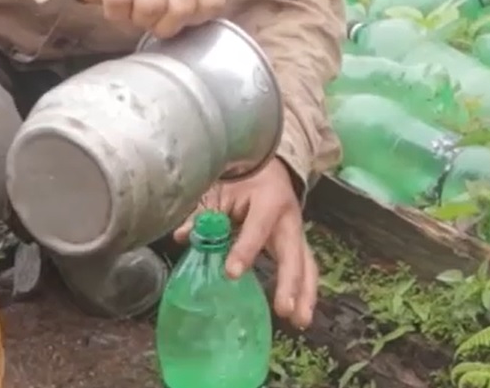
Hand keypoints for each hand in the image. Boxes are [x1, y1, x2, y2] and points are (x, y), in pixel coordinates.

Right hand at [69, 0, 226, 37]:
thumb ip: (195, 5)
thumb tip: (199, 35)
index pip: (212, 4)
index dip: (190, 21)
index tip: (173, 16)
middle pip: (181, 8)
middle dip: (162, 24)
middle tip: (149, 18)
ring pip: (151, 6)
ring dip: (137, 19)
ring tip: (132, 9)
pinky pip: (119, 1)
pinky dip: (115, 13)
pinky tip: (115, 3)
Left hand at [174, 158, 316, 328]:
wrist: (267, 167)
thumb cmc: (241, 180)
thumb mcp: (220, 190)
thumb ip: (203, 214)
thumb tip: (182, 236)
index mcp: (269, 199)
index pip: (258, 228)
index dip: (245, 250)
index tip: (231, 273)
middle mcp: (289, 218)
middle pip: (294, 253)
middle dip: (290, 282)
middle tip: (284, 310)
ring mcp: (297, 232)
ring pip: (307, 264)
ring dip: (305, 294)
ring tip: (299, 322)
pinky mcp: (298, 244)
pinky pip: (306, 269)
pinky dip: (305, 292)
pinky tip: (300, 315)